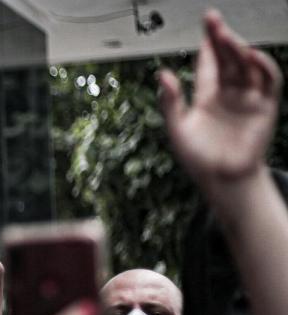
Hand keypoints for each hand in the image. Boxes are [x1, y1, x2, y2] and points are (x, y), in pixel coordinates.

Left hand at [159, 10, 281, 187]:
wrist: (221, 179)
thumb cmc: (197, 158)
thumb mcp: (177, 128)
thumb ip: (170, 102)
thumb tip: (162, 74)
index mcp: (206, 96)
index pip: (207, 64)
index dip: (206, 45)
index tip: (204, 25)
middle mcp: (228, 93)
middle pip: (226, 59)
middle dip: (220, 38)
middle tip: (212, 19)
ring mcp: (248, 98)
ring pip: (245, 65)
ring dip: (237, 48)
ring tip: (225, 35)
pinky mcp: (265, 107)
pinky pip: (268, 81)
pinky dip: (262, 65)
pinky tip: (250, 54)